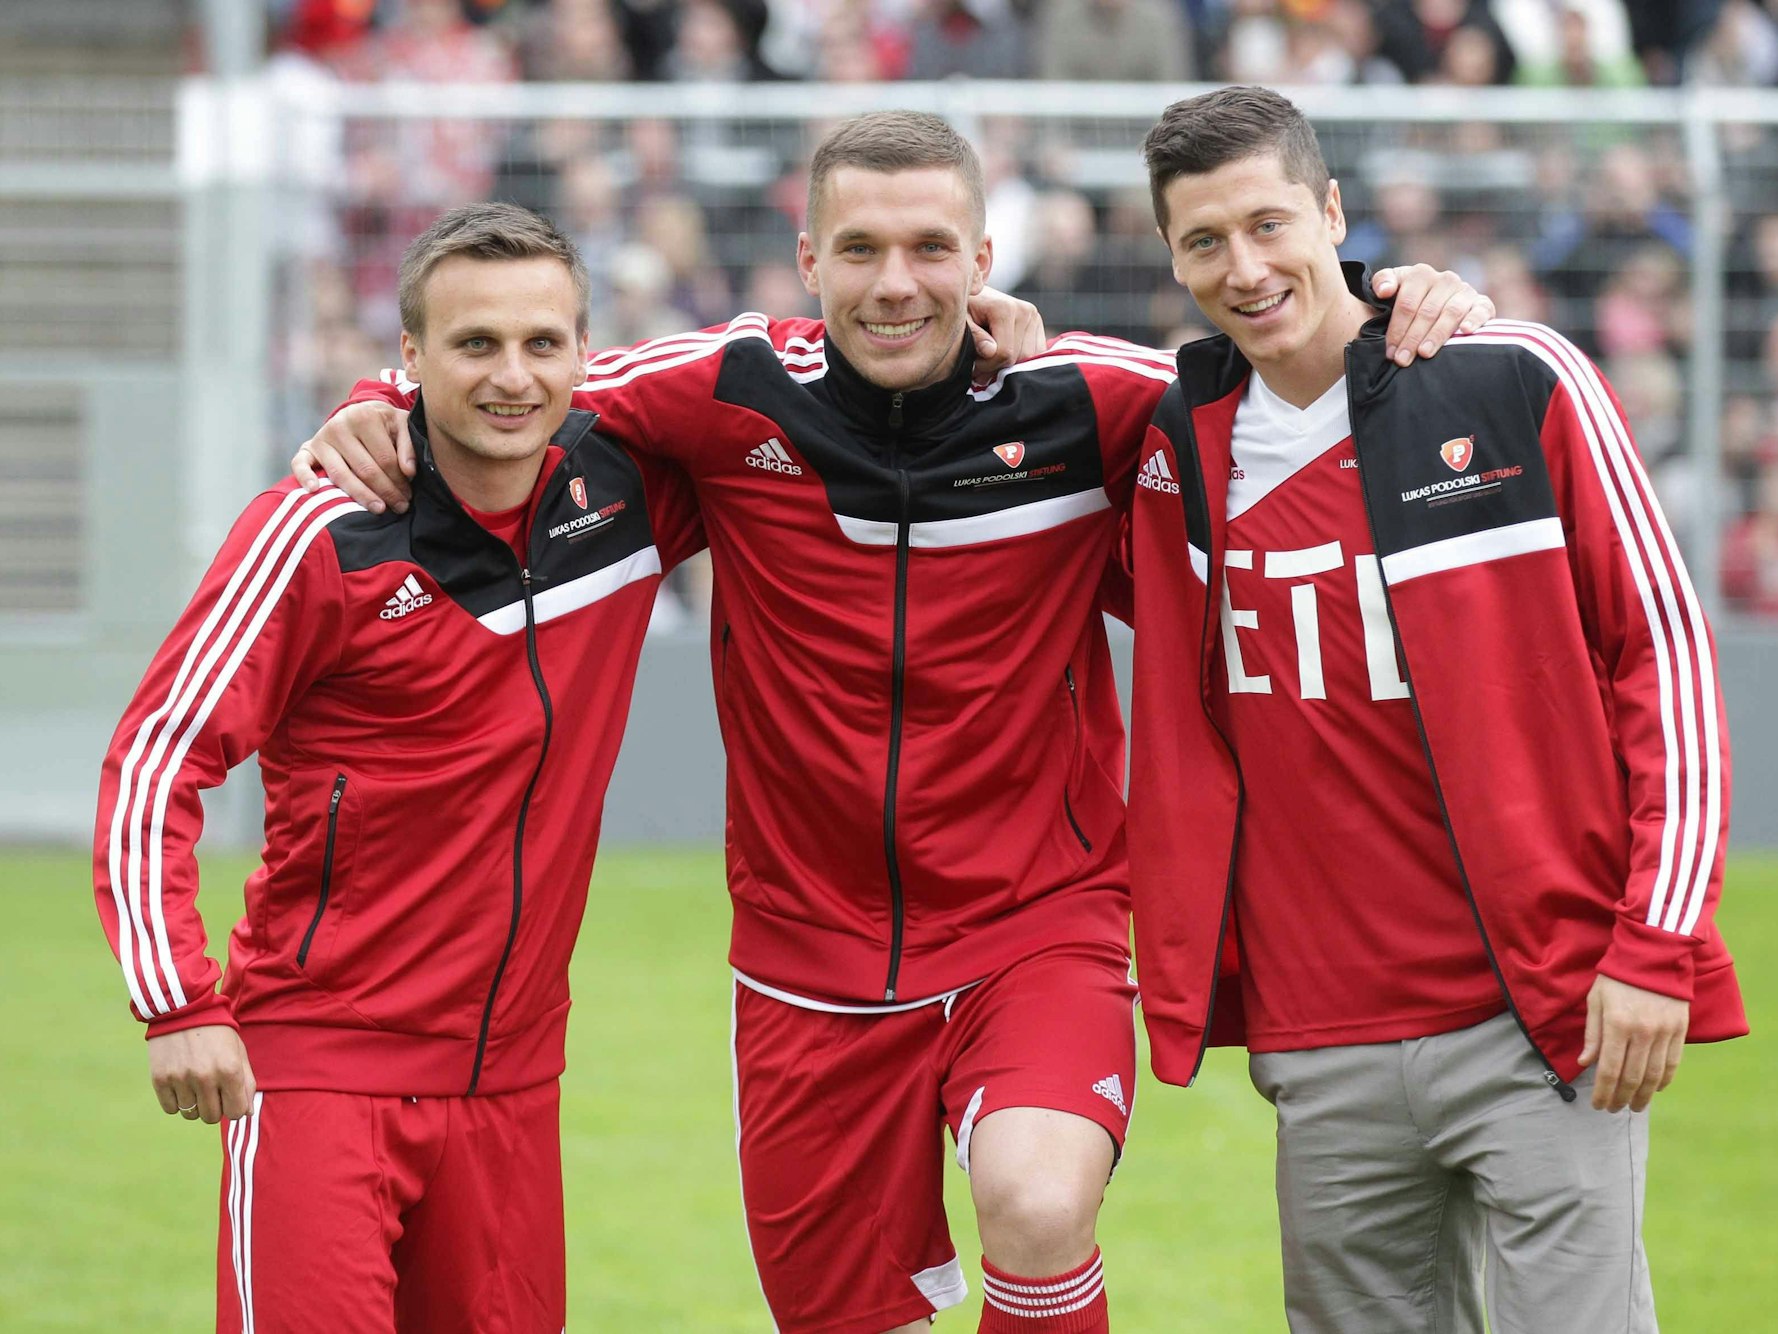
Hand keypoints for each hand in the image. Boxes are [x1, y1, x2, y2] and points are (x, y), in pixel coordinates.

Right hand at [149, 1025, 256, 1124]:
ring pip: (190, 1114)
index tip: (229, 1098)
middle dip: (214, 1107)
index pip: (235, 1112)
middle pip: (211, 1117)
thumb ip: (246, 1084)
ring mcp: (181, 1079)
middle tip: (211, 1090)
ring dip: (195, 1104)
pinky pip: (171, 1108)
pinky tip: (181, 1084)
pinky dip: (177, 1101)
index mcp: (229, 1070)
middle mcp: (205, 1077)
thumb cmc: (217, 1033)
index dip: (234, 1107)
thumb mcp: (238, 1052)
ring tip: (195, 1084)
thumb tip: (247, 1114)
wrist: (184, 1010)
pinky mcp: (160, 1079)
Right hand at [293, 402, 415, 514]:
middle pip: (365, 469)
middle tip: (400, 507)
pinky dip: (304, 477)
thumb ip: (408, 446)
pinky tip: (314, 490)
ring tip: (379, 509)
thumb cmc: (384, 423)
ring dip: (360, 495)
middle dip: (385, 492)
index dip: (399, 481)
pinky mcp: (307, 448)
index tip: (408, 496)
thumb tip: (409, 472)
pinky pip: (300, 464)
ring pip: (340, 474)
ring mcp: (321, 438)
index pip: (385, 459)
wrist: (359, 412)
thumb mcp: (402, 425)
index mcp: (364, 417)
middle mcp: (339, 426)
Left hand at [966, 286, 1047, 375]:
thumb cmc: (963, 312)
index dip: (986, 366)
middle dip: (997, 367)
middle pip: (1018, 358)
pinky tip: (1003, 355)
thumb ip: (975, 337)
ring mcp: (1034, 316)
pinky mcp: (1038, 324)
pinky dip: (1020, 361)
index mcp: (1005, 308)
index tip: (972, 362)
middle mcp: (1025, 310)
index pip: (1004, 353)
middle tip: (979, 364)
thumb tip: (990, 351)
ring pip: (1028, 359)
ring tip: (990, 359)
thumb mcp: (961, 323)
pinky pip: (1036, 354)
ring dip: (1008, 365)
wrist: (973, 298)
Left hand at [1371, 265, 1493, 367]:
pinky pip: (1481, 310)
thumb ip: (1381, 282)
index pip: (1407, 303)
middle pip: (1427, 311)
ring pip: (1451, 313)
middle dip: (1413, 338)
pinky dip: (1474, 320)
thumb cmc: (1407, 301)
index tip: (1390, 351)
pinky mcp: (1482, 303)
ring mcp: (1464, 291)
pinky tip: (1465, 331)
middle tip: (1403, 360)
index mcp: (1420, 274)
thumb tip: (1384, 291)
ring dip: (1437, 335)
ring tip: (1424, 353)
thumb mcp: (1390, 289)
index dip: (1397, 328)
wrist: (1435, 304)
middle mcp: (1445, 279)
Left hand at [1577, 974, 1688, 1112]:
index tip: (1597, 1105)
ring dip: (1643, 1095)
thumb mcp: (1595, 1000)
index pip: (1609, 1069)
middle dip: (1621, 1098)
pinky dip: (1663, 1080)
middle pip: (1632, 1077)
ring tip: (1633, 1107)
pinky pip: (1672, 1063)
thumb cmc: (1616, 977)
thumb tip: (1585, 1063)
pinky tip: (1654, 1090)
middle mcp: (1642, 1032)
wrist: (1652, 956)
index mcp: (1617, 1024)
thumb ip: (1592, 1034)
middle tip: (1613, 1109)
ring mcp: (1664, 1032)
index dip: (1603, 1092)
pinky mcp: (1680, 1030)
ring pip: (1654, 1075)